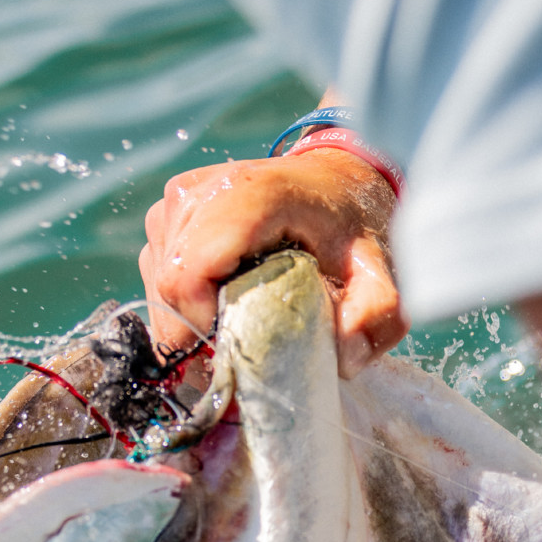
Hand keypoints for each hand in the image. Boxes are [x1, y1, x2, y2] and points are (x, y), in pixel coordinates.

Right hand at [138, 149, 405, 378]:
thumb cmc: (355, 229)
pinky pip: (158, 272)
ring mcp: (178, 200)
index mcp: (255, 195)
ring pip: (160, 284)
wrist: (335, 182)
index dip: (202, 323)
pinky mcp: (166, 213)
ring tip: (244, 316)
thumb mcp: (382, 275)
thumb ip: (373, 318)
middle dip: (199, 331)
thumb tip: (341, 359)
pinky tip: (227, 298)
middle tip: (245, 348)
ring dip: (194, 318)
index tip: (236, 349)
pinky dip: (188, 300)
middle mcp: (203, 192)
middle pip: (171, 286)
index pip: (191, 271)